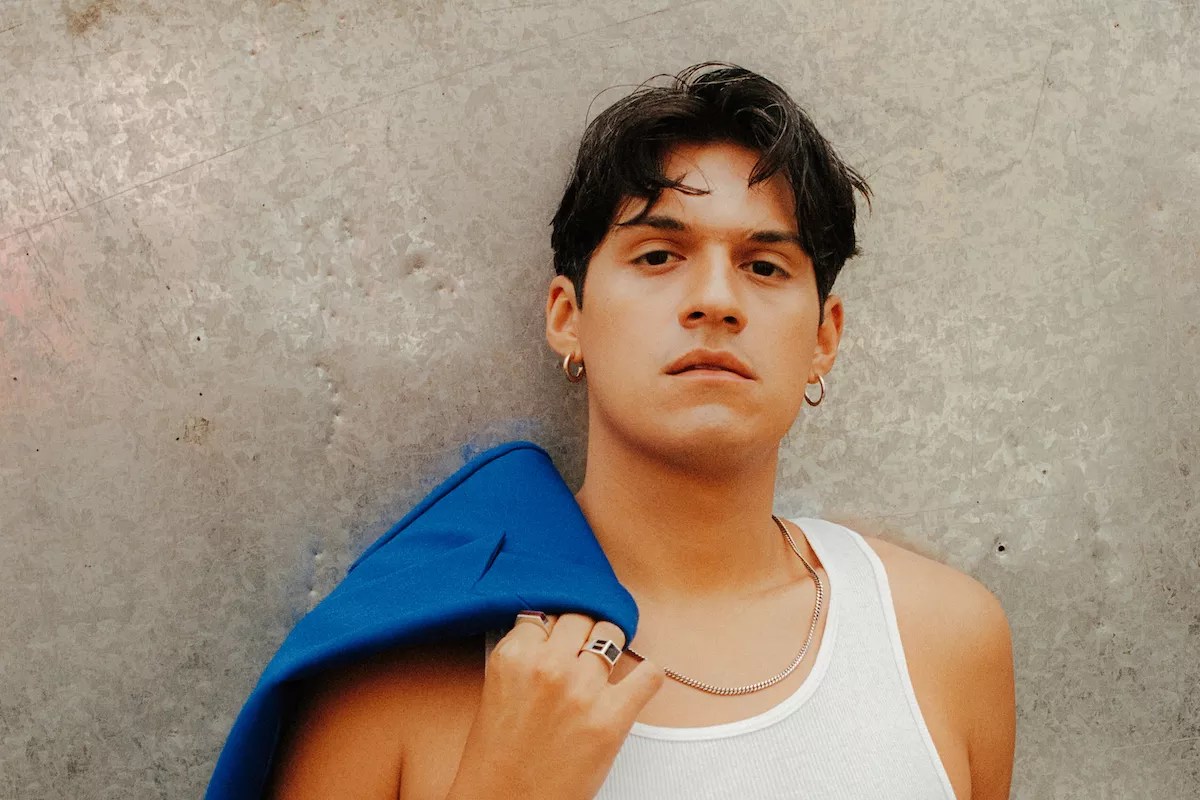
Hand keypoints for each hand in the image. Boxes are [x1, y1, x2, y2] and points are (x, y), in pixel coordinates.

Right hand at [445, 612, 663, 799]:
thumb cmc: (498, 756)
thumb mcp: (499, 688)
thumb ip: (526, 654)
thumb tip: (556, 630)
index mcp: (514, 656)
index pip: (546, 613)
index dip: (555, 626)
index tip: (561, 635)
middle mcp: (548, 665)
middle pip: (580, 617)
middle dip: (583, 631)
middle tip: (584, 647)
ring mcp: (582, 689)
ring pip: (611, 635)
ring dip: (611, 646)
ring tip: (607, 662)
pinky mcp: (612, 717)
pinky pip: (649, 675)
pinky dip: (648, 675)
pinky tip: (638, 680)